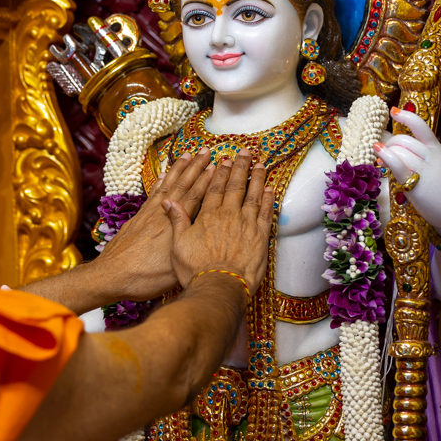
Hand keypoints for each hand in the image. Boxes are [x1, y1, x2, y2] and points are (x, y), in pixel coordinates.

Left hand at [92, 147, 215, 299]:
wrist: (111, 276)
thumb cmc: (145, 277)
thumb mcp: (174, 269)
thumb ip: (190, 250)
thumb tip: (206, 239)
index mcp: (175, 226)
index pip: (195, 198)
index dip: (207, 182)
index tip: (217, 166)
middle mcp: (162, 215)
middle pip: (183, 186)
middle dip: (196, 167)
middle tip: (207, 151)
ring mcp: (149, 214)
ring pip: (168, 185)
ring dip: (179, 169)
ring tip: (188, 154)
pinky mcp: (138, 218)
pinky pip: (153, 193)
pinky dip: (160, 181)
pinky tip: (163, 174)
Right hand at [163, 150, 274, 292]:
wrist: (219, 287)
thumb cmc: (196, 270)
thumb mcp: (178, 245)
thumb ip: (177, 221)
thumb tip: (169, 201)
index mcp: (208, 216)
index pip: (214, 188)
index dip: (220, 173)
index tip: (224, 161)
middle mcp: (228, 216)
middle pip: (235, 186)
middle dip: (240, 168)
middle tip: (245, 153)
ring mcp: (246, 225)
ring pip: (253, 195)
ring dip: (257, 178)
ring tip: (261, 164)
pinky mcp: (260, 237)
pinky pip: (266, 213)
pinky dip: (269, 199)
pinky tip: (270, 189)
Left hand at [375, 107, 440, 238]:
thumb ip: (426, 160)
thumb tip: (403, 156)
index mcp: (437, 150)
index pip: (420, 126)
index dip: (405, 116)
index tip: (393, 111)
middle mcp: (430, 156)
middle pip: (402, 139)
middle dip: (389, 145)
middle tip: (384, 155)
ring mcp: (423, 168)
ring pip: (398, 150)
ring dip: (385, 153)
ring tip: (381, 163)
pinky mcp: (415, 183)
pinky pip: (397, 163)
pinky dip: (385, 155)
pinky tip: (378, 152)